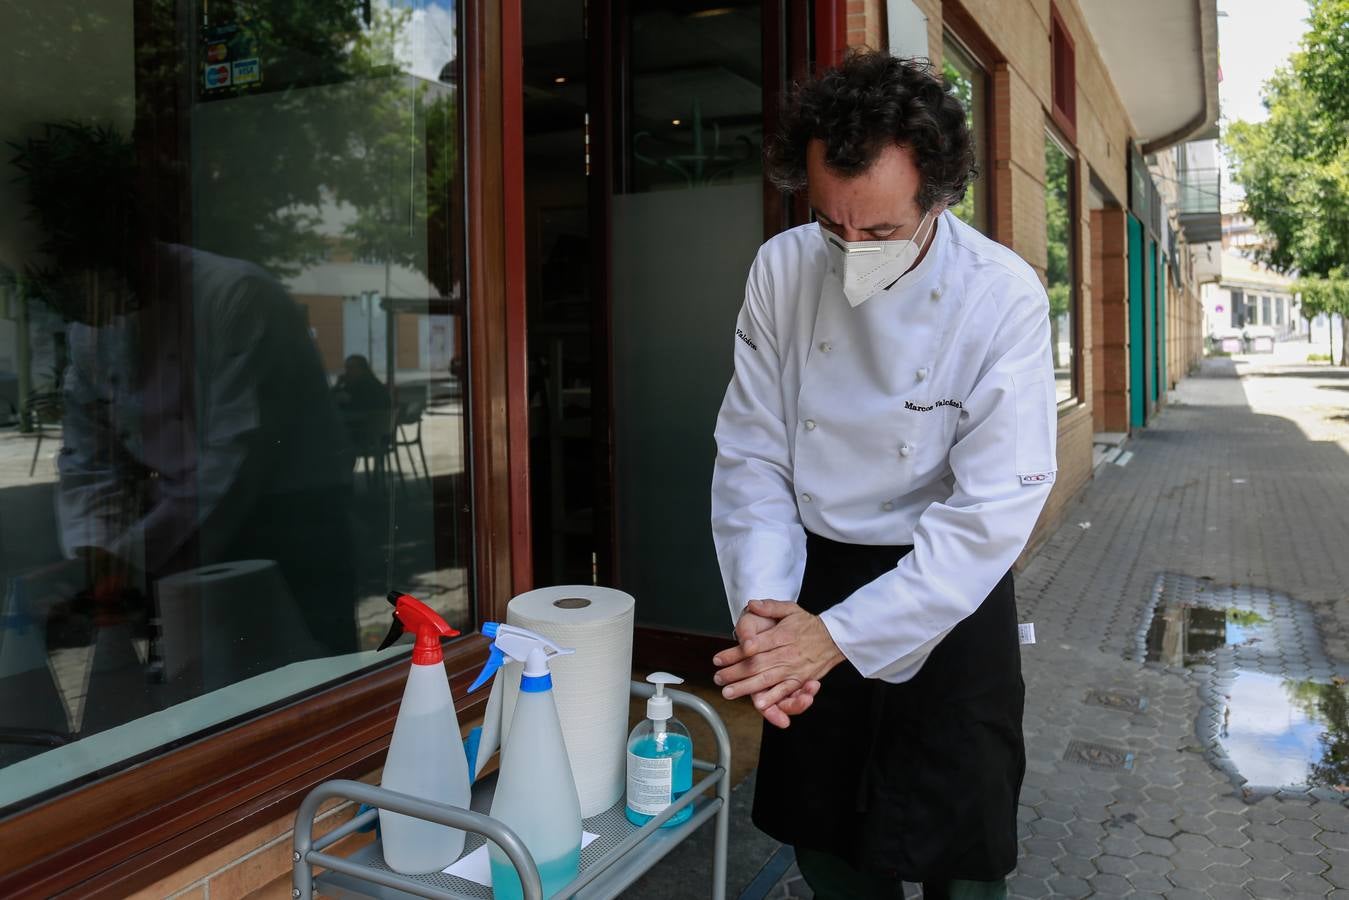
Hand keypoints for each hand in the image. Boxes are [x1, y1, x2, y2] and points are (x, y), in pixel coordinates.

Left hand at [714, 600, 844, 726]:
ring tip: (728, 691)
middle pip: (756, 664)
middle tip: (718, 677)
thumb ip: (770, 606)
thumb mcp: (790, 609)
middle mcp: (787, 653)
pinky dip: (773, 699)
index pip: (753, 645)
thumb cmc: (808, 624)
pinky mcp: (800, 681)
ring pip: (767, 680)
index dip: (734, 653)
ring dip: (746, 687)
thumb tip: (752, 604)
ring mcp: (794, 669)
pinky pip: (785, 691)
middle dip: (734, 673)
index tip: (718, 659)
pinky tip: (759, 704)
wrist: (834, 638)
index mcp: (782, 635)